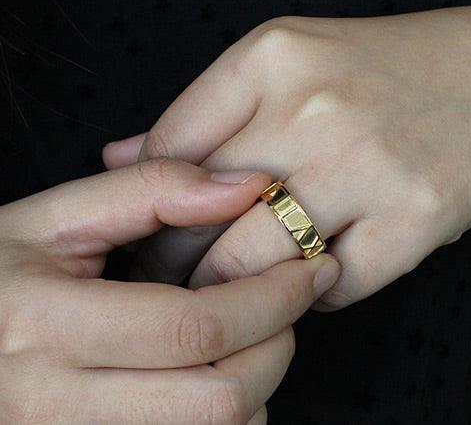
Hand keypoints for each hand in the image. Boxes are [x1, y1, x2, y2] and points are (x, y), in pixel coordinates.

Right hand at [0, 158, 339, 422]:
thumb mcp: (55, 217)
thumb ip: (152, 189)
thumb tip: (247, 186)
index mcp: (46, 326)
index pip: (196, 327)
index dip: (270, 299)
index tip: (307, 271)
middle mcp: (52, 407)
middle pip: (217, 400)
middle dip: (276, 346)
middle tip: (289, 302)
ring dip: (255, 386)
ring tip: (251, 333)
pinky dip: (225, 418)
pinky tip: (214, 373)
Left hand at [104, 6, 470, 310]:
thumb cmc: (382, 74)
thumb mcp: (286, 63)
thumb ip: (204, 111)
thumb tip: (124, 153)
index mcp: (271, 58)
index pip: (168, 148)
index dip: (147, 203)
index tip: (149, 230)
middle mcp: (315, 107)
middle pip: (201, 212)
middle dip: (174, 258)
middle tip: (172, 273)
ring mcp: (367, 164)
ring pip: (255, 261)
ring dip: (230, 287)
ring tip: (226, 288)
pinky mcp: (416, 216)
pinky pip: (332, 286)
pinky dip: (309, 295)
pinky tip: (307, 279)